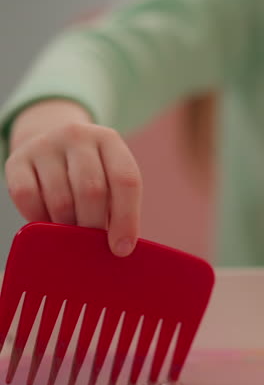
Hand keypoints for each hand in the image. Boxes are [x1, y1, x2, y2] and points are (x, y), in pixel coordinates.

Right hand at [5, 100, 141, 256]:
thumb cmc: (89, 176)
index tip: (122, 249)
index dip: (126, 219)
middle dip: (93, 226)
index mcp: (108, 140)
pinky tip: (47, 223)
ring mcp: (45, 145)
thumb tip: (118, 248)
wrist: (51, 147)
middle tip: (90, 242)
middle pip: (91, 191)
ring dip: (66, 227)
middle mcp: (77, 135)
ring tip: (70, 233)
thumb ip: (116, 208)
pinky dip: (39, 219)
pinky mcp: (17, 160)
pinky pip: (27, 199)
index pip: (126, 180)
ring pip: (60, 200)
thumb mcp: (109, 180)